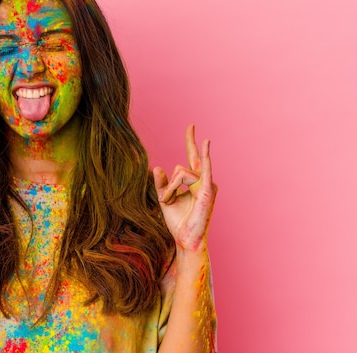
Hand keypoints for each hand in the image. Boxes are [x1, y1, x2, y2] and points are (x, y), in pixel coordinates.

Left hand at [153, 125, 216, 251]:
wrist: (186, 238)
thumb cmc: (178, 221)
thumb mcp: (164, 198)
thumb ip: (160, 183)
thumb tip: (157, 167)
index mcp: (195, 181)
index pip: (192, 156)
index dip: (191, 141)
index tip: (191, 126)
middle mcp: (203, 180)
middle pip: (180, 168)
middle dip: (171, 179)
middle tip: (173, 183)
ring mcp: (207, 184)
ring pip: (180, 172)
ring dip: (170, 189)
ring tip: (170, 202)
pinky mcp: (208, 190)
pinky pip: (203, 170)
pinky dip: (205, 156)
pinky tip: (206, 143)